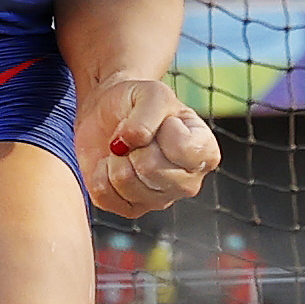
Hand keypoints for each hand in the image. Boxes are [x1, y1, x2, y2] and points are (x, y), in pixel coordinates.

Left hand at [79, 78, 218, 217]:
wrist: (107, 112)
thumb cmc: (138, 102)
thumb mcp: (151, 93)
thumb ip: (149, 112)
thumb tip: (131, 142)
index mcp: (205, 152)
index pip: (185, 149)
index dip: (165, 128)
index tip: (163, 120)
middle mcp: (188, 182)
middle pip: (152, 168)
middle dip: (135, 143)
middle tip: (137, 136)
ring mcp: (160, 200)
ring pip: (125, 182)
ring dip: (116, 156)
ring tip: (125, 148)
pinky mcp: (130, 210)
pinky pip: (104, 195)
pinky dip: (100, 171)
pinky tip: (112, 162)